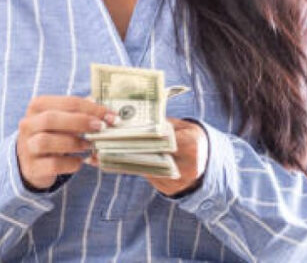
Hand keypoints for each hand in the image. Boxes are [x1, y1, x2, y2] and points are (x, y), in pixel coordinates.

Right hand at [16, 95, 116, 190]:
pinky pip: (52, 164)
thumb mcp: (63, 119)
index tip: (111, 116)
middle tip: (100, 127)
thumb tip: (107, 113)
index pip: (67, 102)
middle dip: (80, 122)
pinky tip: (79, 162)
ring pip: (46, 141)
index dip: (92, 108)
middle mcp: (28, 124)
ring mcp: (28, 146)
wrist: (31, 161)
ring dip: (73, 143)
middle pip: (51, 119)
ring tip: (89, 145)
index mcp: (38, 106)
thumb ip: (81, 113)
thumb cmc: (53, 134)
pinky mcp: (32, 167)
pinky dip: (70, 163)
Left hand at [85, 117, 208, 196]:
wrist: (209, 166)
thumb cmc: (194, 140)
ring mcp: (178, 180)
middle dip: (122, 149)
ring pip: (142, 169)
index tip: (115, 130)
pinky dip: (127, 169)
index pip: (159, 139)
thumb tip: (136, 116)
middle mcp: (185, 164)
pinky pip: (144, 177)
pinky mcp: (168, 189)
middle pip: (147, 156)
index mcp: (190, 144)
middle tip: (99, 144)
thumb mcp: (184, 126)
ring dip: (119, 161)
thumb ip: (164, 122)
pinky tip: (108, 164)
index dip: (136, 135)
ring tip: (97, 155)